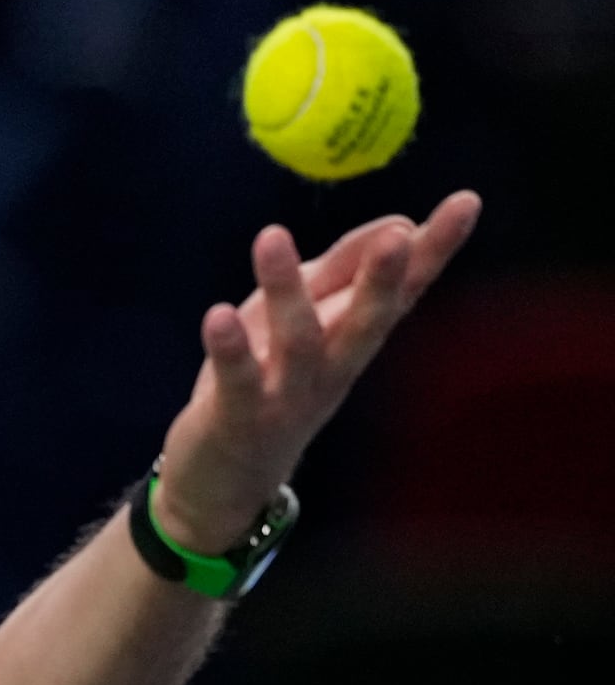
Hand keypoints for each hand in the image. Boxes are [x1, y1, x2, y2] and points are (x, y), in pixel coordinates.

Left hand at [154, 189, 482, 552]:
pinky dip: (230, 350)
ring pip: (298, 344)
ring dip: (287, 290)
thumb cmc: (268, 383)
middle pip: (366, 323)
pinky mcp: (240, 418)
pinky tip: (218, 315)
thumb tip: (396, 223)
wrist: (226, 482)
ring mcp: (288, 397)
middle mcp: (331, 370)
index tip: (466, 202)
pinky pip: (239, 381)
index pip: (402, 290)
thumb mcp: (305, 320)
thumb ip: (341, 272)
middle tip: (400, 236)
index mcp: (351, 341)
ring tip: (271, 235)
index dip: (435, 249)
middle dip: (383, 281)